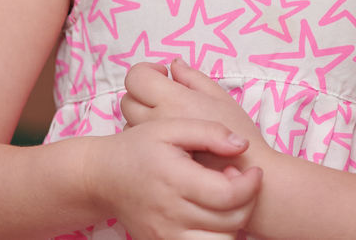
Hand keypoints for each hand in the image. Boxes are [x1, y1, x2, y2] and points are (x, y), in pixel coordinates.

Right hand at [88, 116, 261, 239]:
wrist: (103, 178)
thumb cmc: (138, 148)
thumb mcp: (170, 127)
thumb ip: (208, 132)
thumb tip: (242, 145)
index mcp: (175, 179)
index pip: (228, 195)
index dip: (250, 185)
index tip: (253, 171)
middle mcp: (170, 213)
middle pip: (230, 222)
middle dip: (247, 202)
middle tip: (238, 182)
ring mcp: (165, 235)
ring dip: (233, 225)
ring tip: (225, 202)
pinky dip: (215, 237)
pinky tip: (212, 217)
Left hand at [122, 60, 269, 171]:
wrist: (247, 181)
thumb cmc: (239, 136)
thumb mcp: (221, 99)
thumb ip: (194, 78)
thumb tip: (174, 65)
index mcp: (174, 100)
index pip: (137, 78)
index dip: (147, 72)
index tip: (162, 75)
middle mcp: (158, 122)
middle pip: (127, 101)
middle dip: (142, 95)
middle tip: (164, 99)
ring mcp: (154, 147)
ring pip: (129, 126)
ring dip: (143, 120)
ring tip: (169, 124)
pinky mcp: (155, 166)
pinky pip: (139, 148)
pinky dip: (147, 142)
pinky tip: (168, 145)